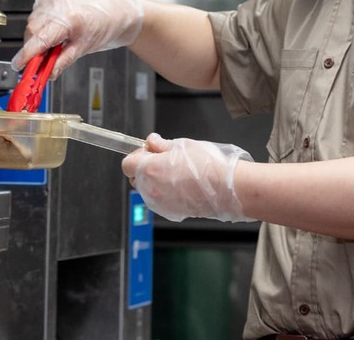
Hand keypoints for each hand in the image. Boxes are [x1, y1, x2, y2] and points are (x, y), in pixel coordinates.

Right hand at [12, 0, 143, 75]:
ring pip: (33, 19)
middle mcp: (58, 3)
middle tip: (43, 57)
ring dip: (38, 33)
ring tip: (56, 37)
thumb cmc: (106, 24)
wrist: (116, 7)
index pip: (39, 40)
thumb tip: (47, 73)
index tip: (18, 64)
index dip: (26, 55)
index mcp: (68, 18)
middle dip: (34, 46)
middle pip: (32, 30)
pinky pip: (37, 8)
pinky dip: (42, 19)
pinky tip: (55, 23)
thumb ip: (61, 62)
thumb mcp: (83, 48)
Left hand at [122, 133, 252, 222]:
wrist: (226, 189)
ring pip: (147, 190)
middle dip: (144, 168)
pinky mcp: (169, 212)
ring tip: (176, 173)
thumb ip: (161, 145)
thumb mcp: (182, 145)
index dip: (137, 155)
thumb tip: (152, 142)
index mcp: (150, 169)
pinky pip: (159, 200)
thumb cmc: (207, 166)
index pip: (127, 163)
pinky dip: (164, 193)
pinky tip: (181, 185)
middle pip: (135, 177)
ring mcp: (159, 203)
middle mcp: (150, 188)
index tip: (149, 151)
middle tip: (163, 160)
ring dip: (154, 181)